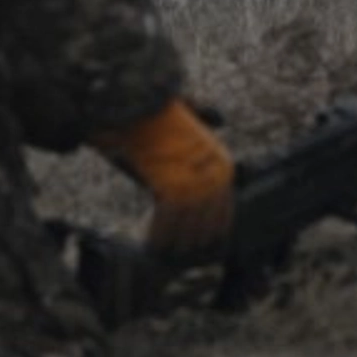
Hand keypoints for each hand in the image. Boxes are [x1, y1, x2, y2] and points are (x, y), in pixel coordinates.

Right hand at [89, 98, 236, 264]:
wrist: (132, 101)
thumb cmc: (156, 106)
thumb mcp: (188, 110)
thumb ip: (205, 116)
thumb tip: (222, 118)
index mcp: (220, 160)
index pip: (225, 206)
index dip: (215, 227)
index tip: (208, 243)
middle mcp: (213, 173)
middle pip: (207, 220)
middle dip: (195, 239)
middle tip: (184, 255)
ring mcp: (194, 181)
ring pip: (187, 224)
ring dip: (176, 241)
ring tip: (165, 254)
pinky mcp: (171, 186)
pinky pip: (167, 220)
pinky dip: (159, 234)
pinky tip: (152, 243)